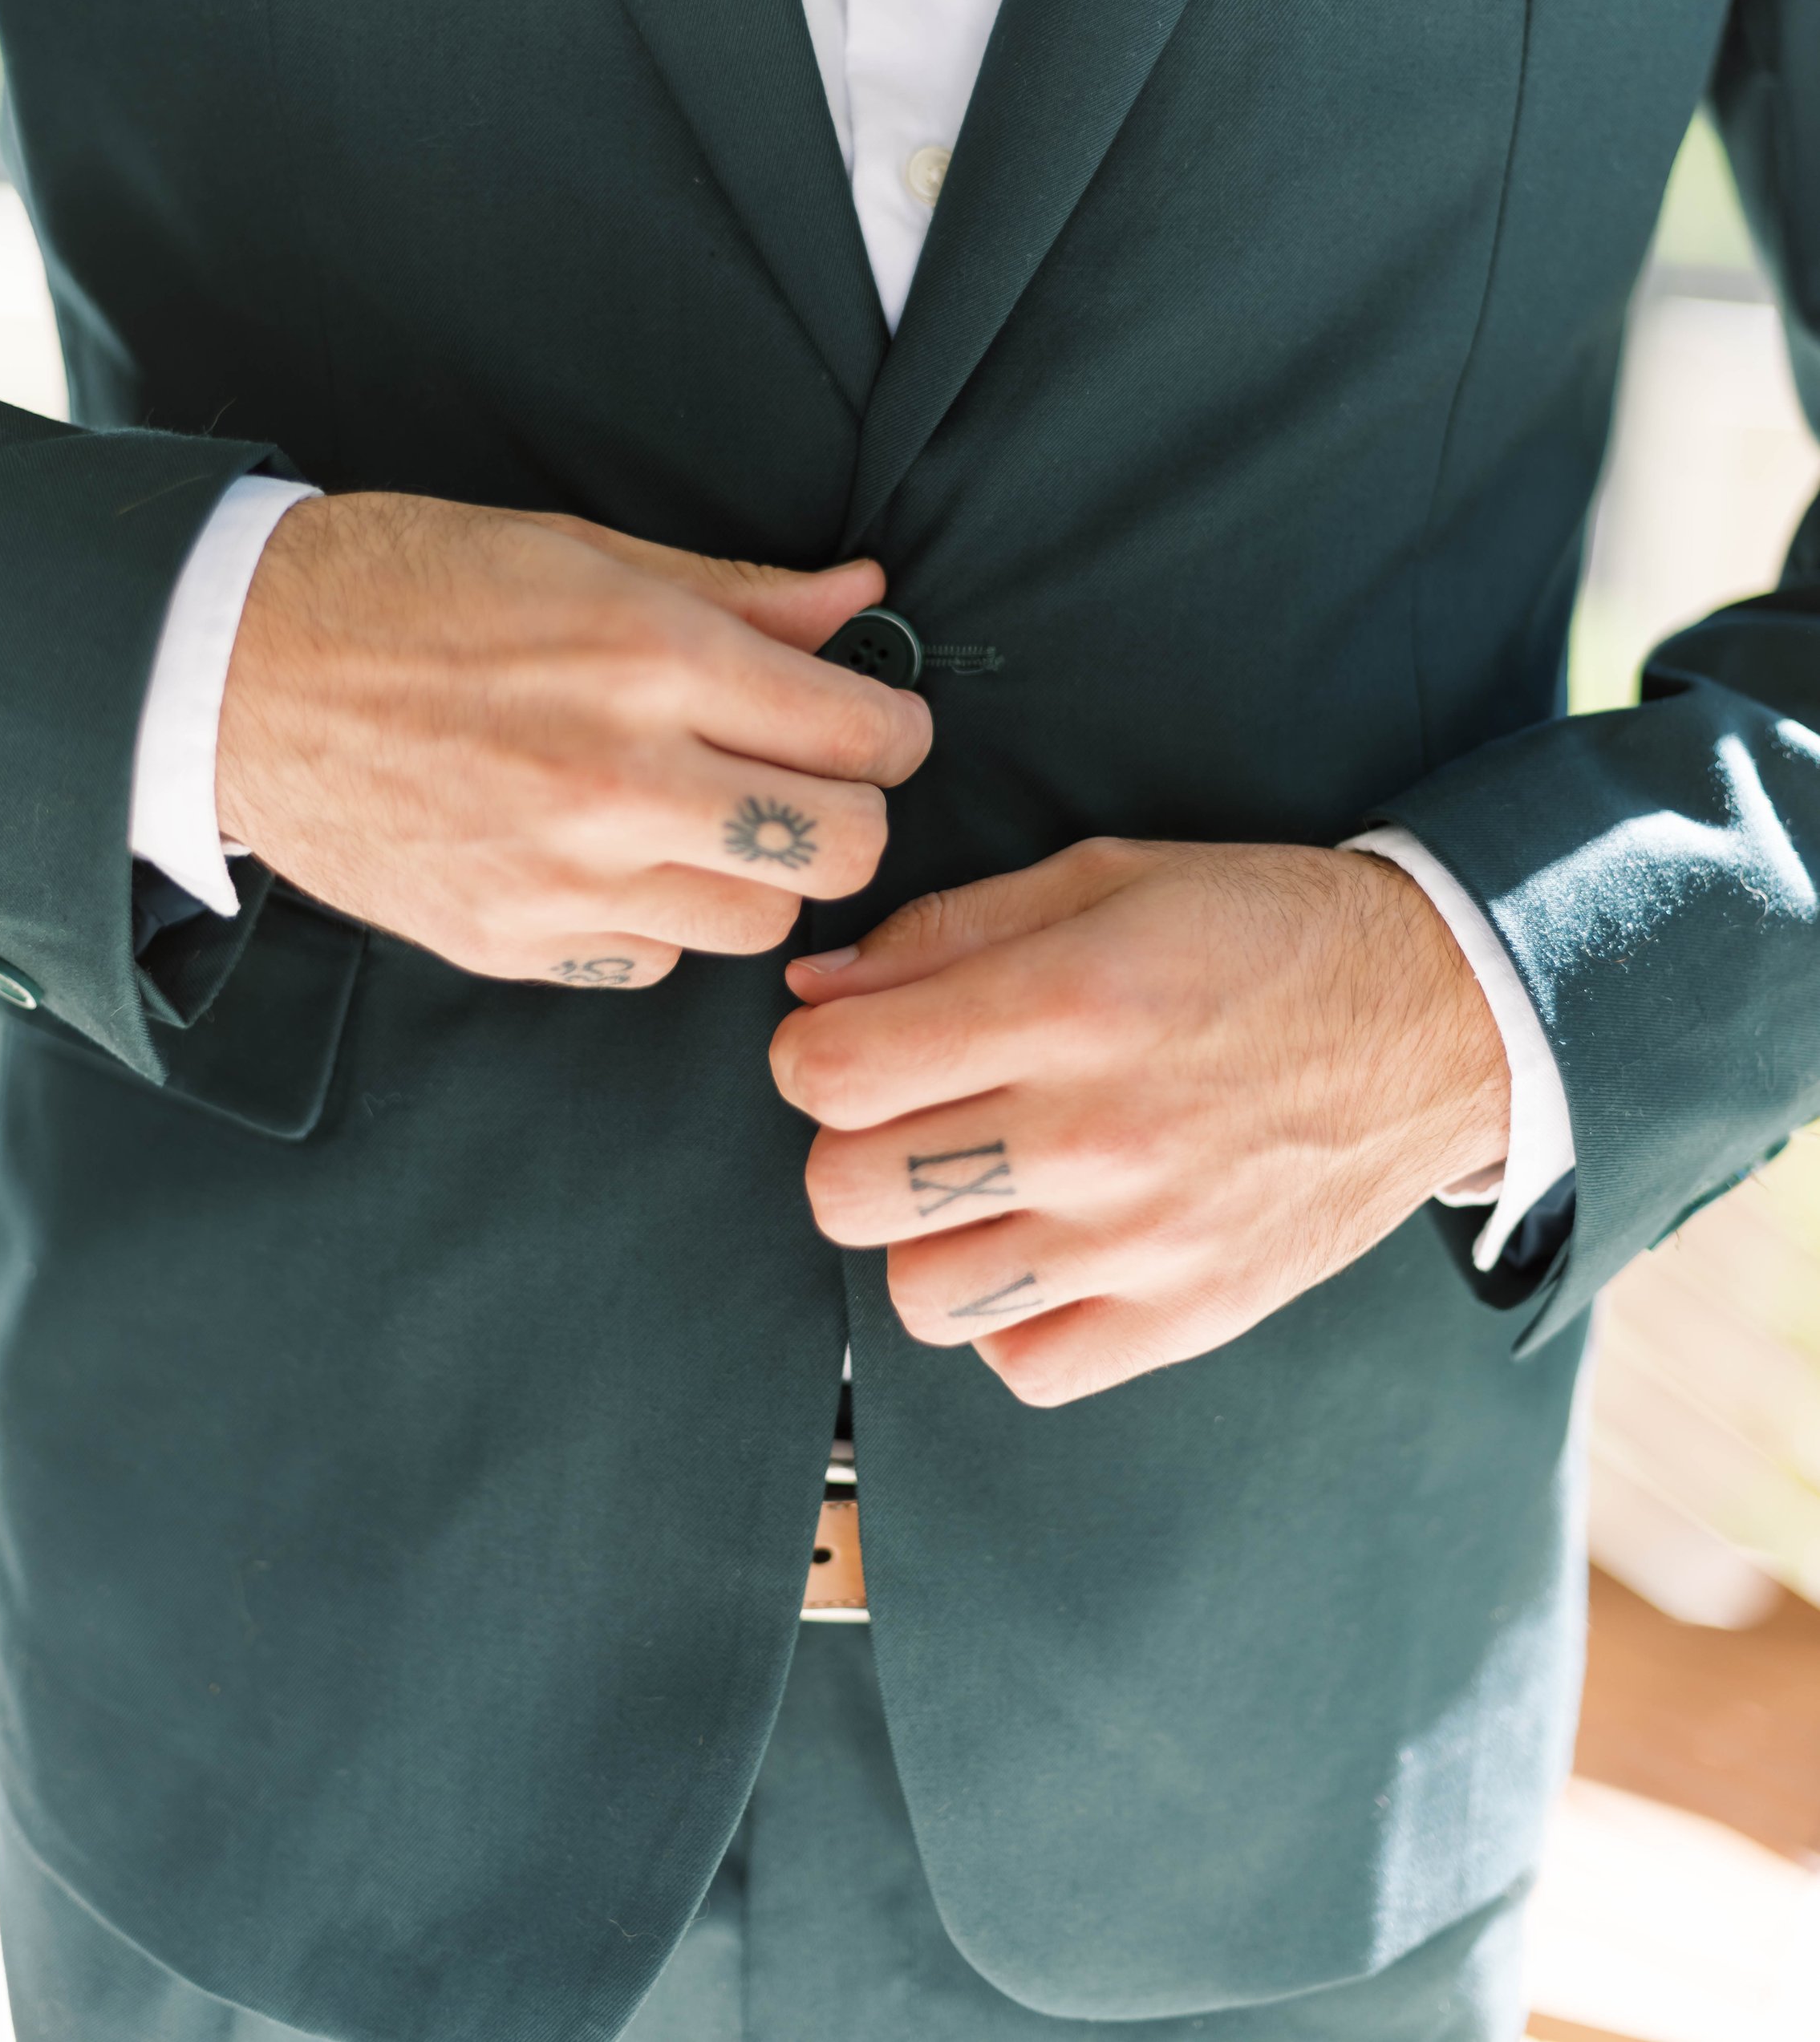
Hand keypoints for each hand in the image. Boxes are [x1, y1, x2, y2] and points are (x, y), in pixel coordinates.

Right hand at [217, 494, 931, 986]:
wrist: (235, 672)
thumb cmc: (407, 586)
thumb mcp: (579, 548)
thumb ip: (736, 593)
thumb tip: (863, 600)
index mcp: (650, 658)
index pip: (862, 735)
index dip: (893, 729)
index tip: (875, 725)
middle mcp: (621, 778)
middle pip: (840, 849)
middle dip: (849, 812)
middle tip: (810, 779)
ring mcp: (563, 877)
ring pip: (757, 925)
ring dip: (757, 877)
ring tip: (705, 820)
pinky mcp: (509, 942)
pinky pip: (653, 963)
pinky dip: (659, 921)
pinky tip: (613, 860)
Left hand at [772, 839, 1509, 1403]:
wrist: (1442, 1015)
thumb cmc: (1262, 933)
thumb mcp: (1106, 880)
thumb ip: (947, 930)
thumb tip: (815, 992)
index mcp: (1070, 1003)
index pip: (836, 1075)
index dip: (806, 1057)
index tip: (838, 1046)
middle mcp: (1098, 1133)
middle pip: (850, 1193)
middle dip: (848, 1146)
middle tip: (907, 1115)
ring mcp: (1144, 1241)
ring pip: (921, 1299)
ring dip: (924, 1240)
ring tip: (976, 1186)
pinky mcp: (1190, 1315)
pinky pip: (1026, 1367)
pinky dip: (1012, 1320)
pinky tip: (1044, 1248)